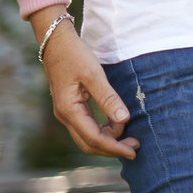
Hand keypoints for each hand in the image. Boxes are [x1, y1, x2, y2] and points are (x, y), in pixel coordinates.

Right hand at [33, 10, 138, 158]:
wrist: (56, 41)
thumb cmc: (74, 55)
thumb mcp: (94, 74)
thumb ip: (108, 98)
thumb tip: (123, 120)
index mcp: (69, 110)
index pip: (94, 138)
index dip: (115, 148)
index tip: (134, 151)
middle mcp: (65, 116)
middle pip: (89, 144)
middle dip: (113, 148)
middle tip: (136, 146)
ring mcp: (67, 113)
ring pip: (88, 138)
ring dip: (108, 141)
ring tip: (130, 136)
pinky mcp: (71, 108)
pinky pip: (87, 127)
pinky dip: (103, 131)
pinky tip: (117, 125)